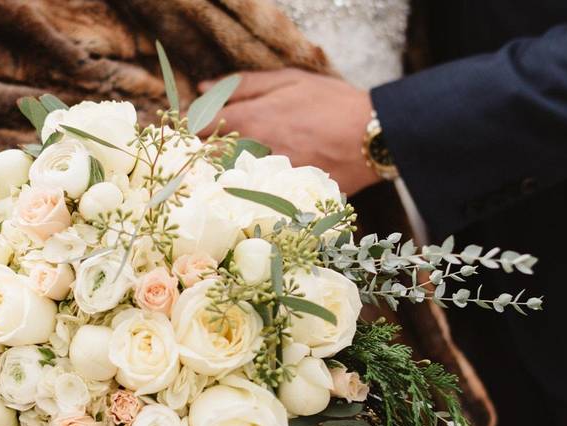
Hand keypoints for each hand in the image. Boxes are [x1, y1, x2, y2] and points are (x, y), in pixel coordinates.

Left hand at [200, 69, 380, 194]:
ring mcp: (270, 181)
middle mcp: (256, 154)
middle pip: (210, 162)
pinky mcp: (285, 201)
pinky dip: (251, 199)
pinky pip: (256, 203)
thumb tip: (203, 89)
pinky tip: (258, 193)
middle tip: (208, 157)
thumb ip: (243, 85)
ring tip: (238, 175)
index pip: (201, 129)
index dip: (191, 130)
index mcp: (253, 121)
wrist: (374, 138)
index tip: (192, 132)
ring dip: (225, 179)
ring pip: (229, 185)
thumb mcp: (289, 80)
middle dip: (203, 159)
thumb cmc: (333, 104)